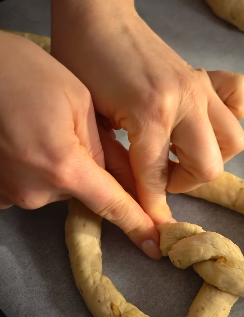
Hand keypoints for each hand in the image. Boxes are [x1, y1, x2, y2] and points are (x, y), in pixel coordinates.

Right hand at [0, 32, 160, 258]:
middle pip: (83, 191)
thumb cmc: (24, 71)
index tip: (155, 245)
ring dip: (62, 165)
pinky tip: (28, 140)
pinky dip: (39, 168)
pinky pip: (33, 186)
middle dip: (88, 167)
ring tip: (45, 128)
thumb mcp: (78, 101)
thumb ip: (104, 147)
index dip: (137, 224)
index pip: (111, 204)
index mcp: (64, 167)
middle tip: (73, 129)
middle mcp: (36, 190)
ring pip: (58, 187)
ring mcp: (11, 193)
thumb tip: (123, 178)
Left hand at [51, 8, 243, 223]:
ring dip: (209, 157)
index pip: (157, 177)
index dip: (153, 208)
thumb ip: (119, 159)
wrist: (98, 15)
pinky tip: (203, 123)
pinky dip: (230, 117)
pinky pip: (239, 99)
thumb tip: (136, 197)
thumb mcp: (94, 119)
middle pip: (209, 166)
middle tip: (160, 176)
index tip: (155, 231)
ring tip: (180, 153)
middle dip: (184, 183)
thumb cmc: (82, 63)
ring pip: (233, 141)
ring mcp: (200, 87)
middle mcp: (185, 101)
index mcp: (150, 113)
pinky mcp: (205, 76)